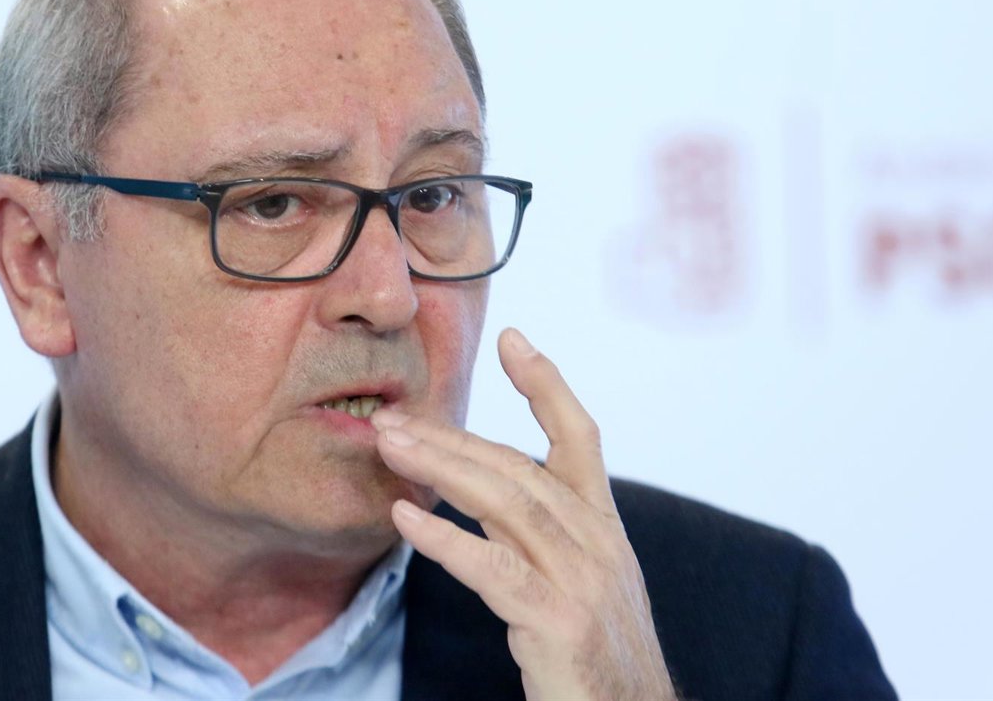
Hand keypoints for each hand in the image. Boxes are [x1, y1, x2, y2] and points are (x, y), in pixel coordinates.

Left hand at [372, 328, 676, 700]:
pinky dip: (445, 539)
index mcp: (604, 525)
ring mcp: (583, 579)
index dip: (547, 383)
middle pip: (520, 466)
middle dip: (452, 436)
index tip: (512, 337)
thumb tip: (478, 490)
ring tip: (388, 446)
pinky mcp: (559, 622)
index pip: (580, 436)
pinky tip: (403, 517)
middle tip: (392, 417)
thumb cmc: (596, 654)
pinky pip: (494, 569)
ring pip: (506, 504)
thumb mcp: (580, 579)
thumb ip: (537, 531)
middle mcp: (599, 541)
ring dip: (440, 468)